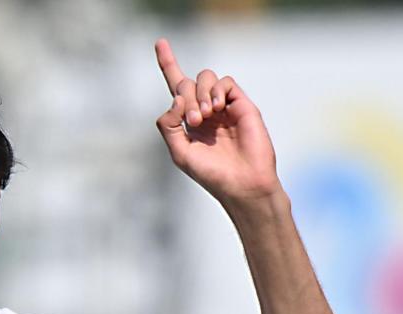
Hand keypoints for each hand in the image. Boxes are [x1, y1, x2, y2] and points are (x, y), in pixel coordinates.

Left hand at [154, 38, 281, 204]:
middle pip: (187, 83)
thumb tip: (176, 99)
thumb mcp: (179, 152)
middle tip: (194, 120)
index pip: (176, 88)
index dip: (168, 64)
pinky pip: (225, 83)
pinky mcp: (241, 104)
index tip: (160, 42)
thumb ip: (168, 125)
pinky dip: (216, 91)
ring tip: (205, 116)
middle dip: (185, 96)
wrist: (242, 183)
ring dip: (199, 93)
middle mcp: (205, 110)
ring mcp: (224, 106)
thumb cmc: (211, 173)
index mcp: (188, 121)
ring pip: (205, 77)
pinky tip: (216, 109)